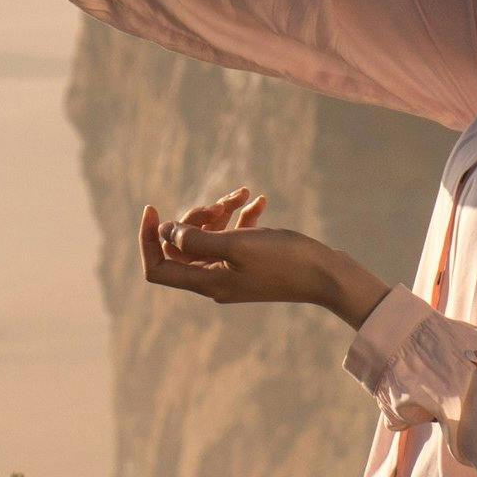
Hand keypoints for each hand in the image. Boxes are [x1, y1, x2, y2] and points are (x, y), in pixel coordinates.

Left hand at [137, 188, 378, 320]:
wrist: (328, 275)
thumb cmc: (283, 260)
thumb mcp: (235, 244)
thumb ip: (195, 240)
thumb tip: (164, 232)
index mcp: (206, 282)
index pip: (157, 268)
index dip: (147, 239)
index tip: (153, 208)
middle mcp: (215, 280)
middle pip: (183, 246)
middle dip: (195, 218)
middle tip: (218, 205)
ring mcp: (233, 271)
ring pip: (209, 237)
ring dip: (221, 211)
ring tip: (243, 195)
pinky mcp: (252, 262)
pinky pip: (235, 236)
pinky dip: (242, 217)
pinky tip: (259, 201)